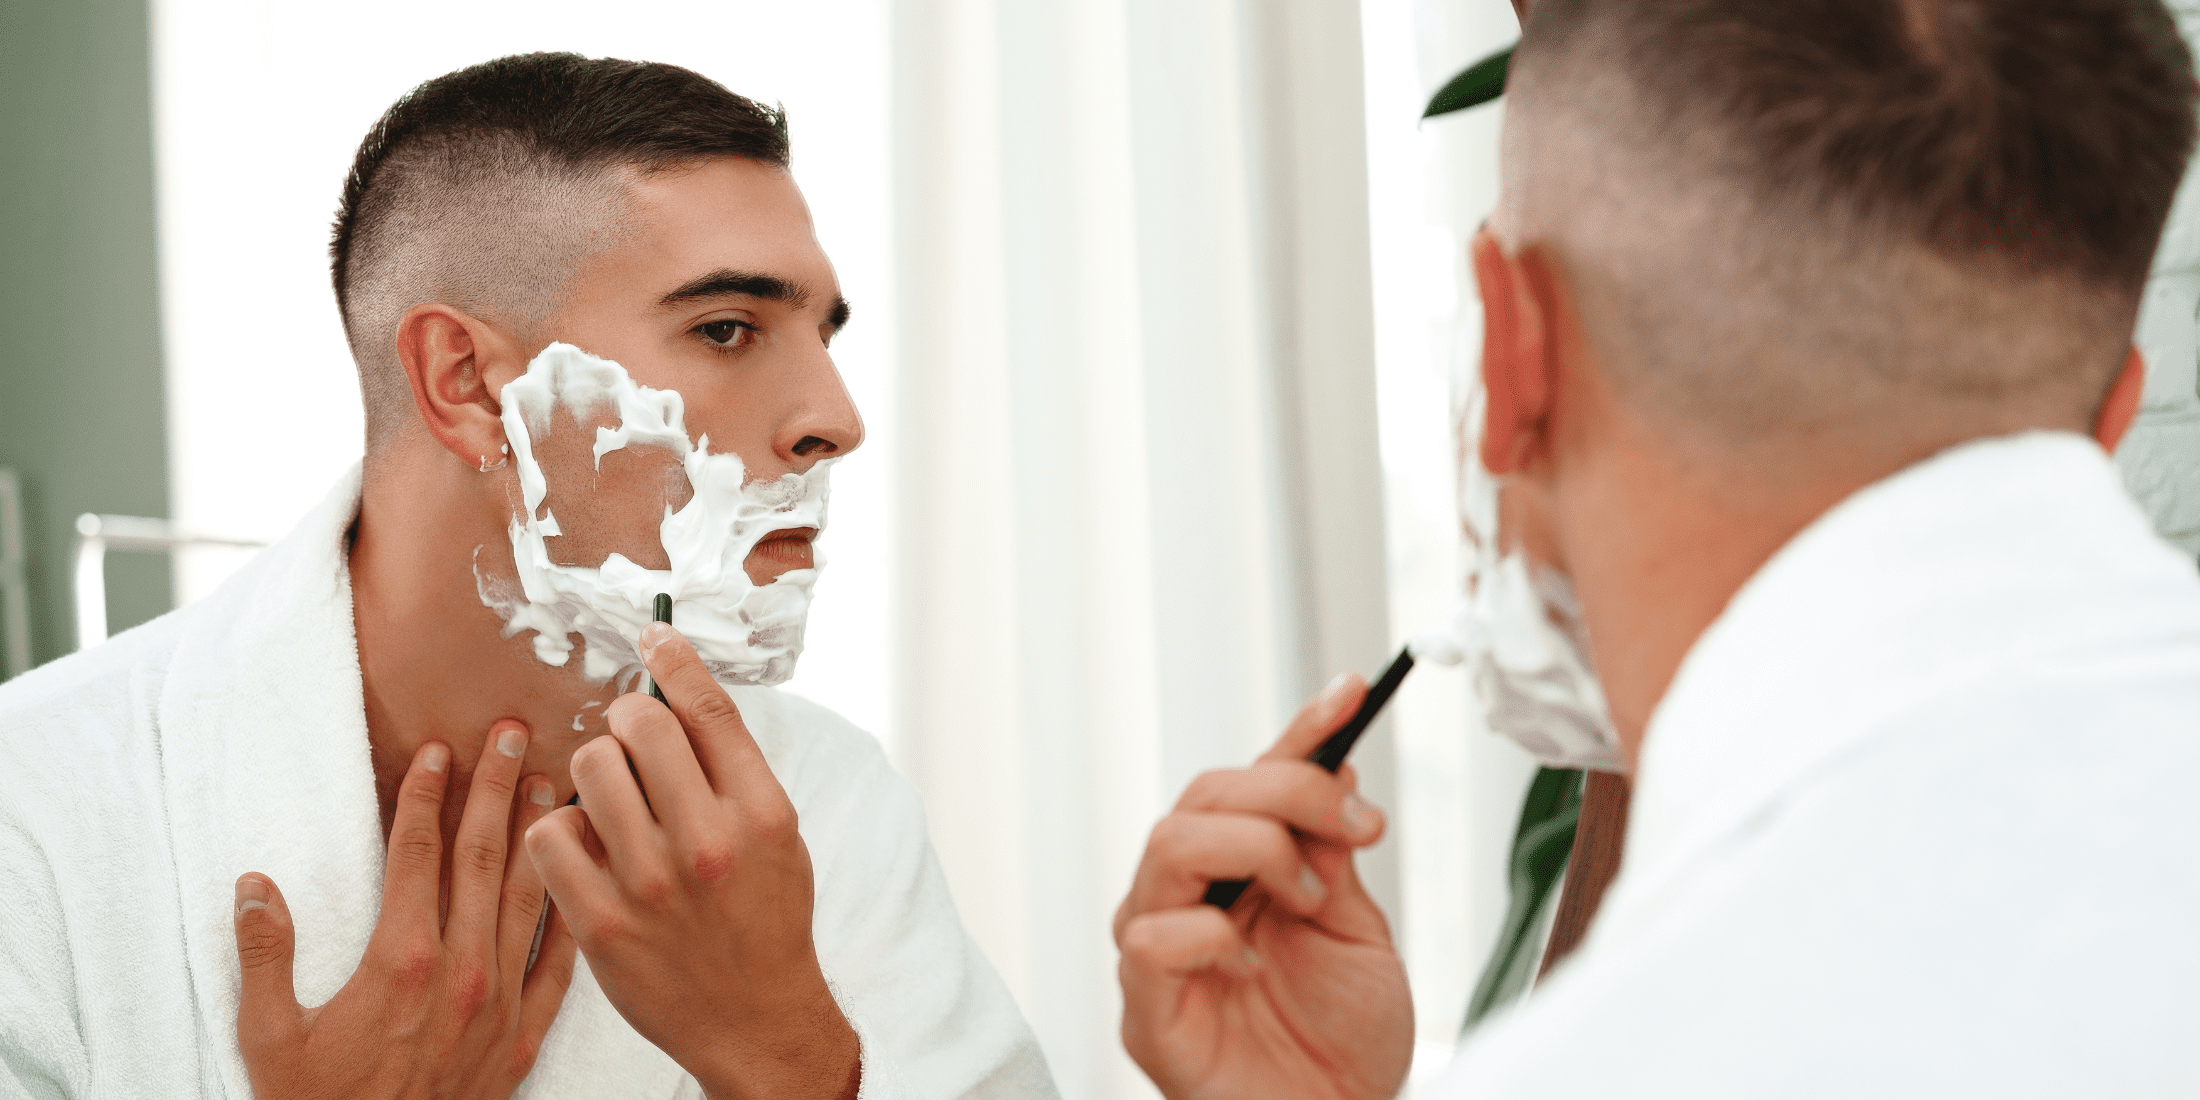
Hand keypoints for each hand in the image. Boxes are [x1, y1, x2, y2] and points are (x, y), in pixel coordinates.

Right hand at [233, 724, 578, 1099]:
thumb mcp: (270, 1037)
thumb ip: (265, 955)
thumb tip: (253, 884)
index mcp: (400, 961)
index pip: (416, 855)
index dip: (426, 796)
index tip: (436, 750)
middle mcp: (460, 971)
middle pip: (482, 857)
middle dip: (496, 787)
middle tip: (514, 732)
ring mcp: (500, 1001)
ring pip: (528, 895)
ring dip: (539, 832)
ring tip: (553, 778)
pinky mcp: (525, 1033)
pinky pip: (559, 959)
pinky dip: (572, 907)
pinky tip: (584, 869)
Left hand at [525, 623, 859, 1099]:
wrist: (755, 1020)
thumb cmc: (766, 919)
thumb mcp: (777, 835)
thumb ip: (733, 770)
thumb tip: (676, 692)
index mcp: (760, 812)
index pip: (708, 709)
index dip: (672, 659)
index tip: (652, 635)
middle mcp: (709, 841)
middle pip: (639, 726)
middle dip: (626, 720)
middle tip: (630, 743)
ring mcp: (651, 882)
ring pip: (588, 769)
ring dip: (593, 772)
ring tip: (610, 798)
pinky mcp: (601, 921)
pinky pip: (550, 834)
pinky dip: (561, 829)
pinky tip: (585, 843)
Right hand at [1115, 675, 1412, 1099]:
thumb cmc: (1342, 1044)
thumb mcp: (1356, 929)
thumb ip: (1331, 853)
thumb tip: (1332, 767)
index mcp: (1237, 874)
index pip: (1255, 782)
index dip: (1300, 732)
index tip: (1352, 691)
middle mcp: (1187, 900)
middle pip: (1203, 797)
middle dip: (1287, 793)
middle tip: (1356, 830)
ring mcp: (1157, 951)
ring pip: (1167, 845)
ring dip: (1254, 851)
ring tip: (1306, 900)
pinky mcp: (1146, 1012)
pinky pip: (1149, 939)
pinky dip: (1212, 936)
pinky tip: (1254, 962)